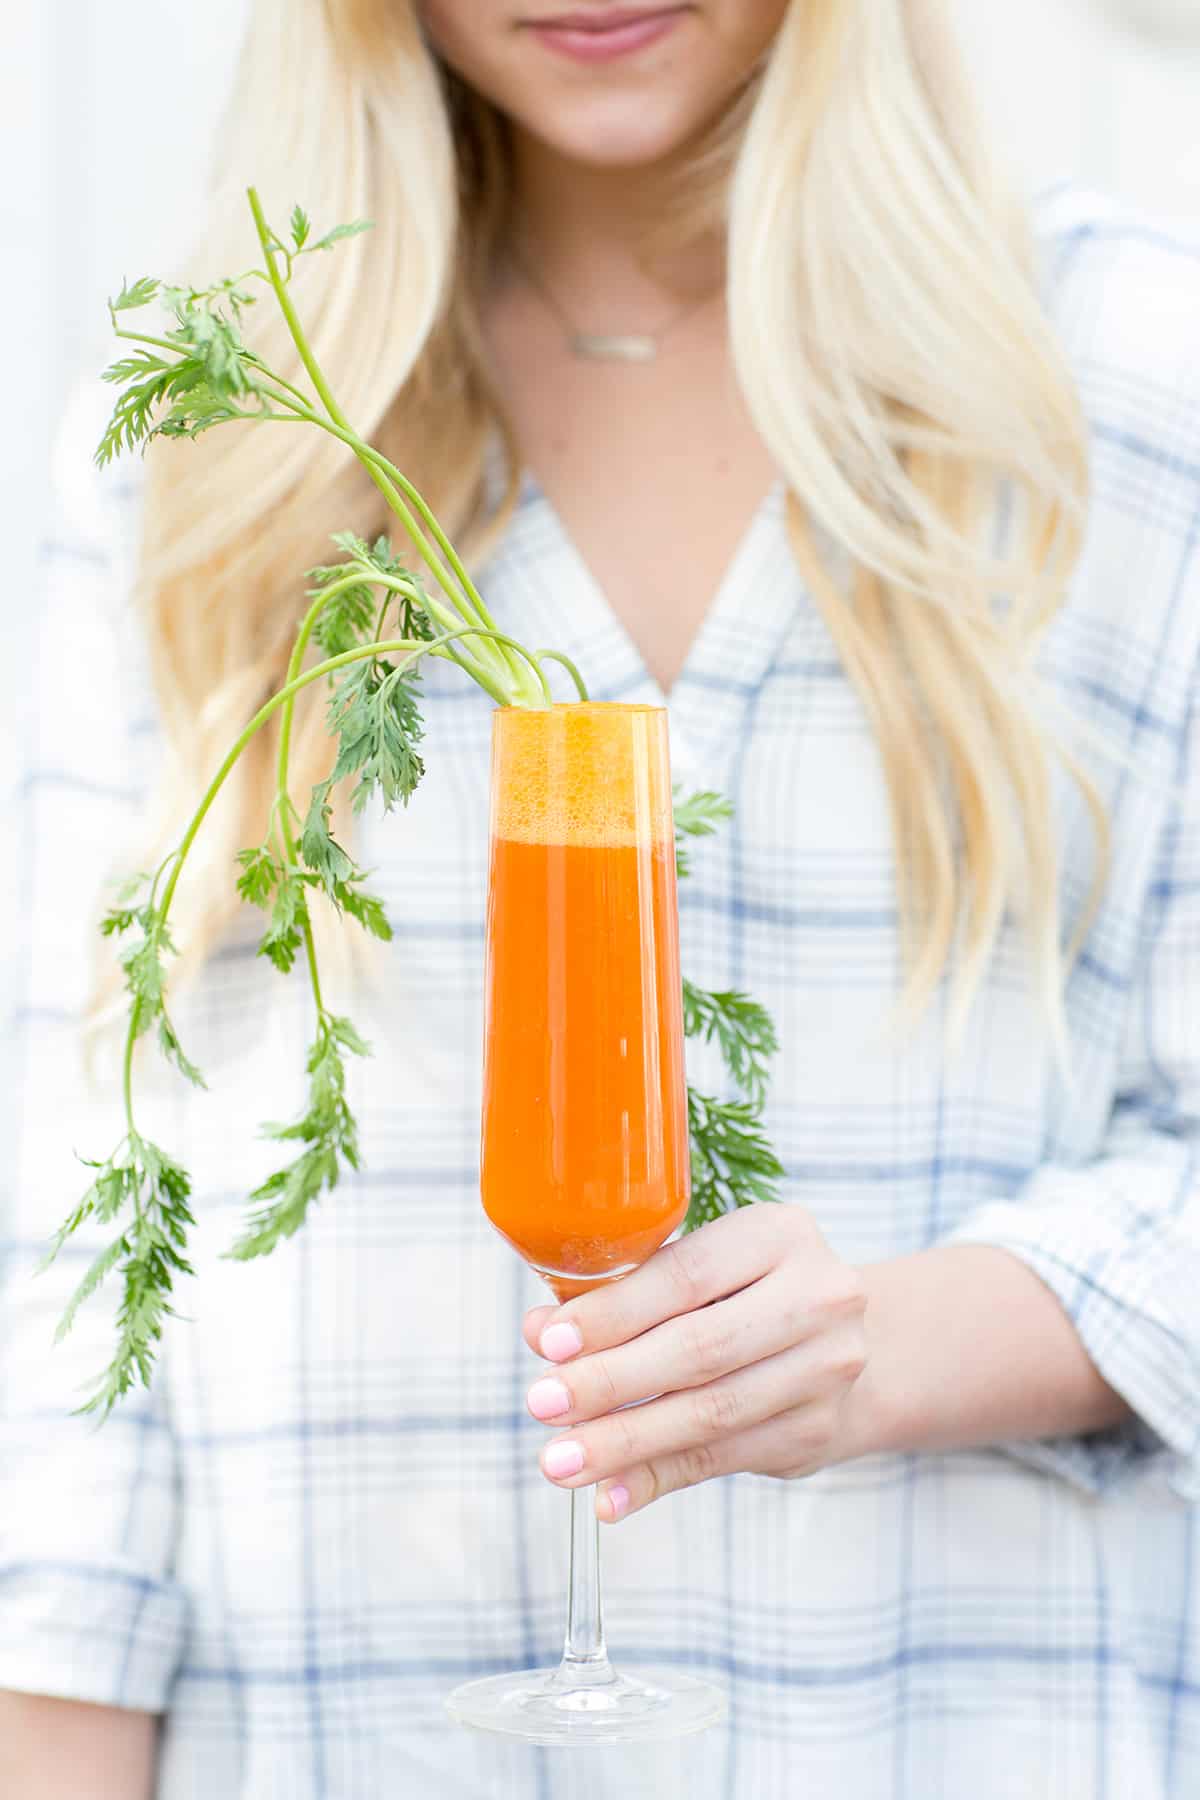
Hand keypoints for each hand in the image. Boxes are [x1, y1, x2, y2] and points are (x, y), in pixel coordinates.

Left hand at [521, 1206, 867, 1521]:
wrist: (848, 1341)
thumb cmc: (745, 1292)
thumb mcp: (698, 1271)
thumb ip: (623, 1296)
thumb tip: (541, 1333)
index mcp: (779, 1235)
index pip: (687, 1276)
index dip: (615, 1312)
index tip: (551, 1342)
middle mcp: (818, 1297)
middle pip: (701, 1348)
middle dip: (612, 1382)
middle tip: (542, 1404)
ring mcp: (826, 1368)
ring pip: (712, 1413)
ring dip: (626, 1442)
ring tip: (561, 1460)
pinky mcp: (818, 1430)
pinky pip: (723, 1460)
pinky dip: (658, 1478)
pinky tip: (609, 1495)